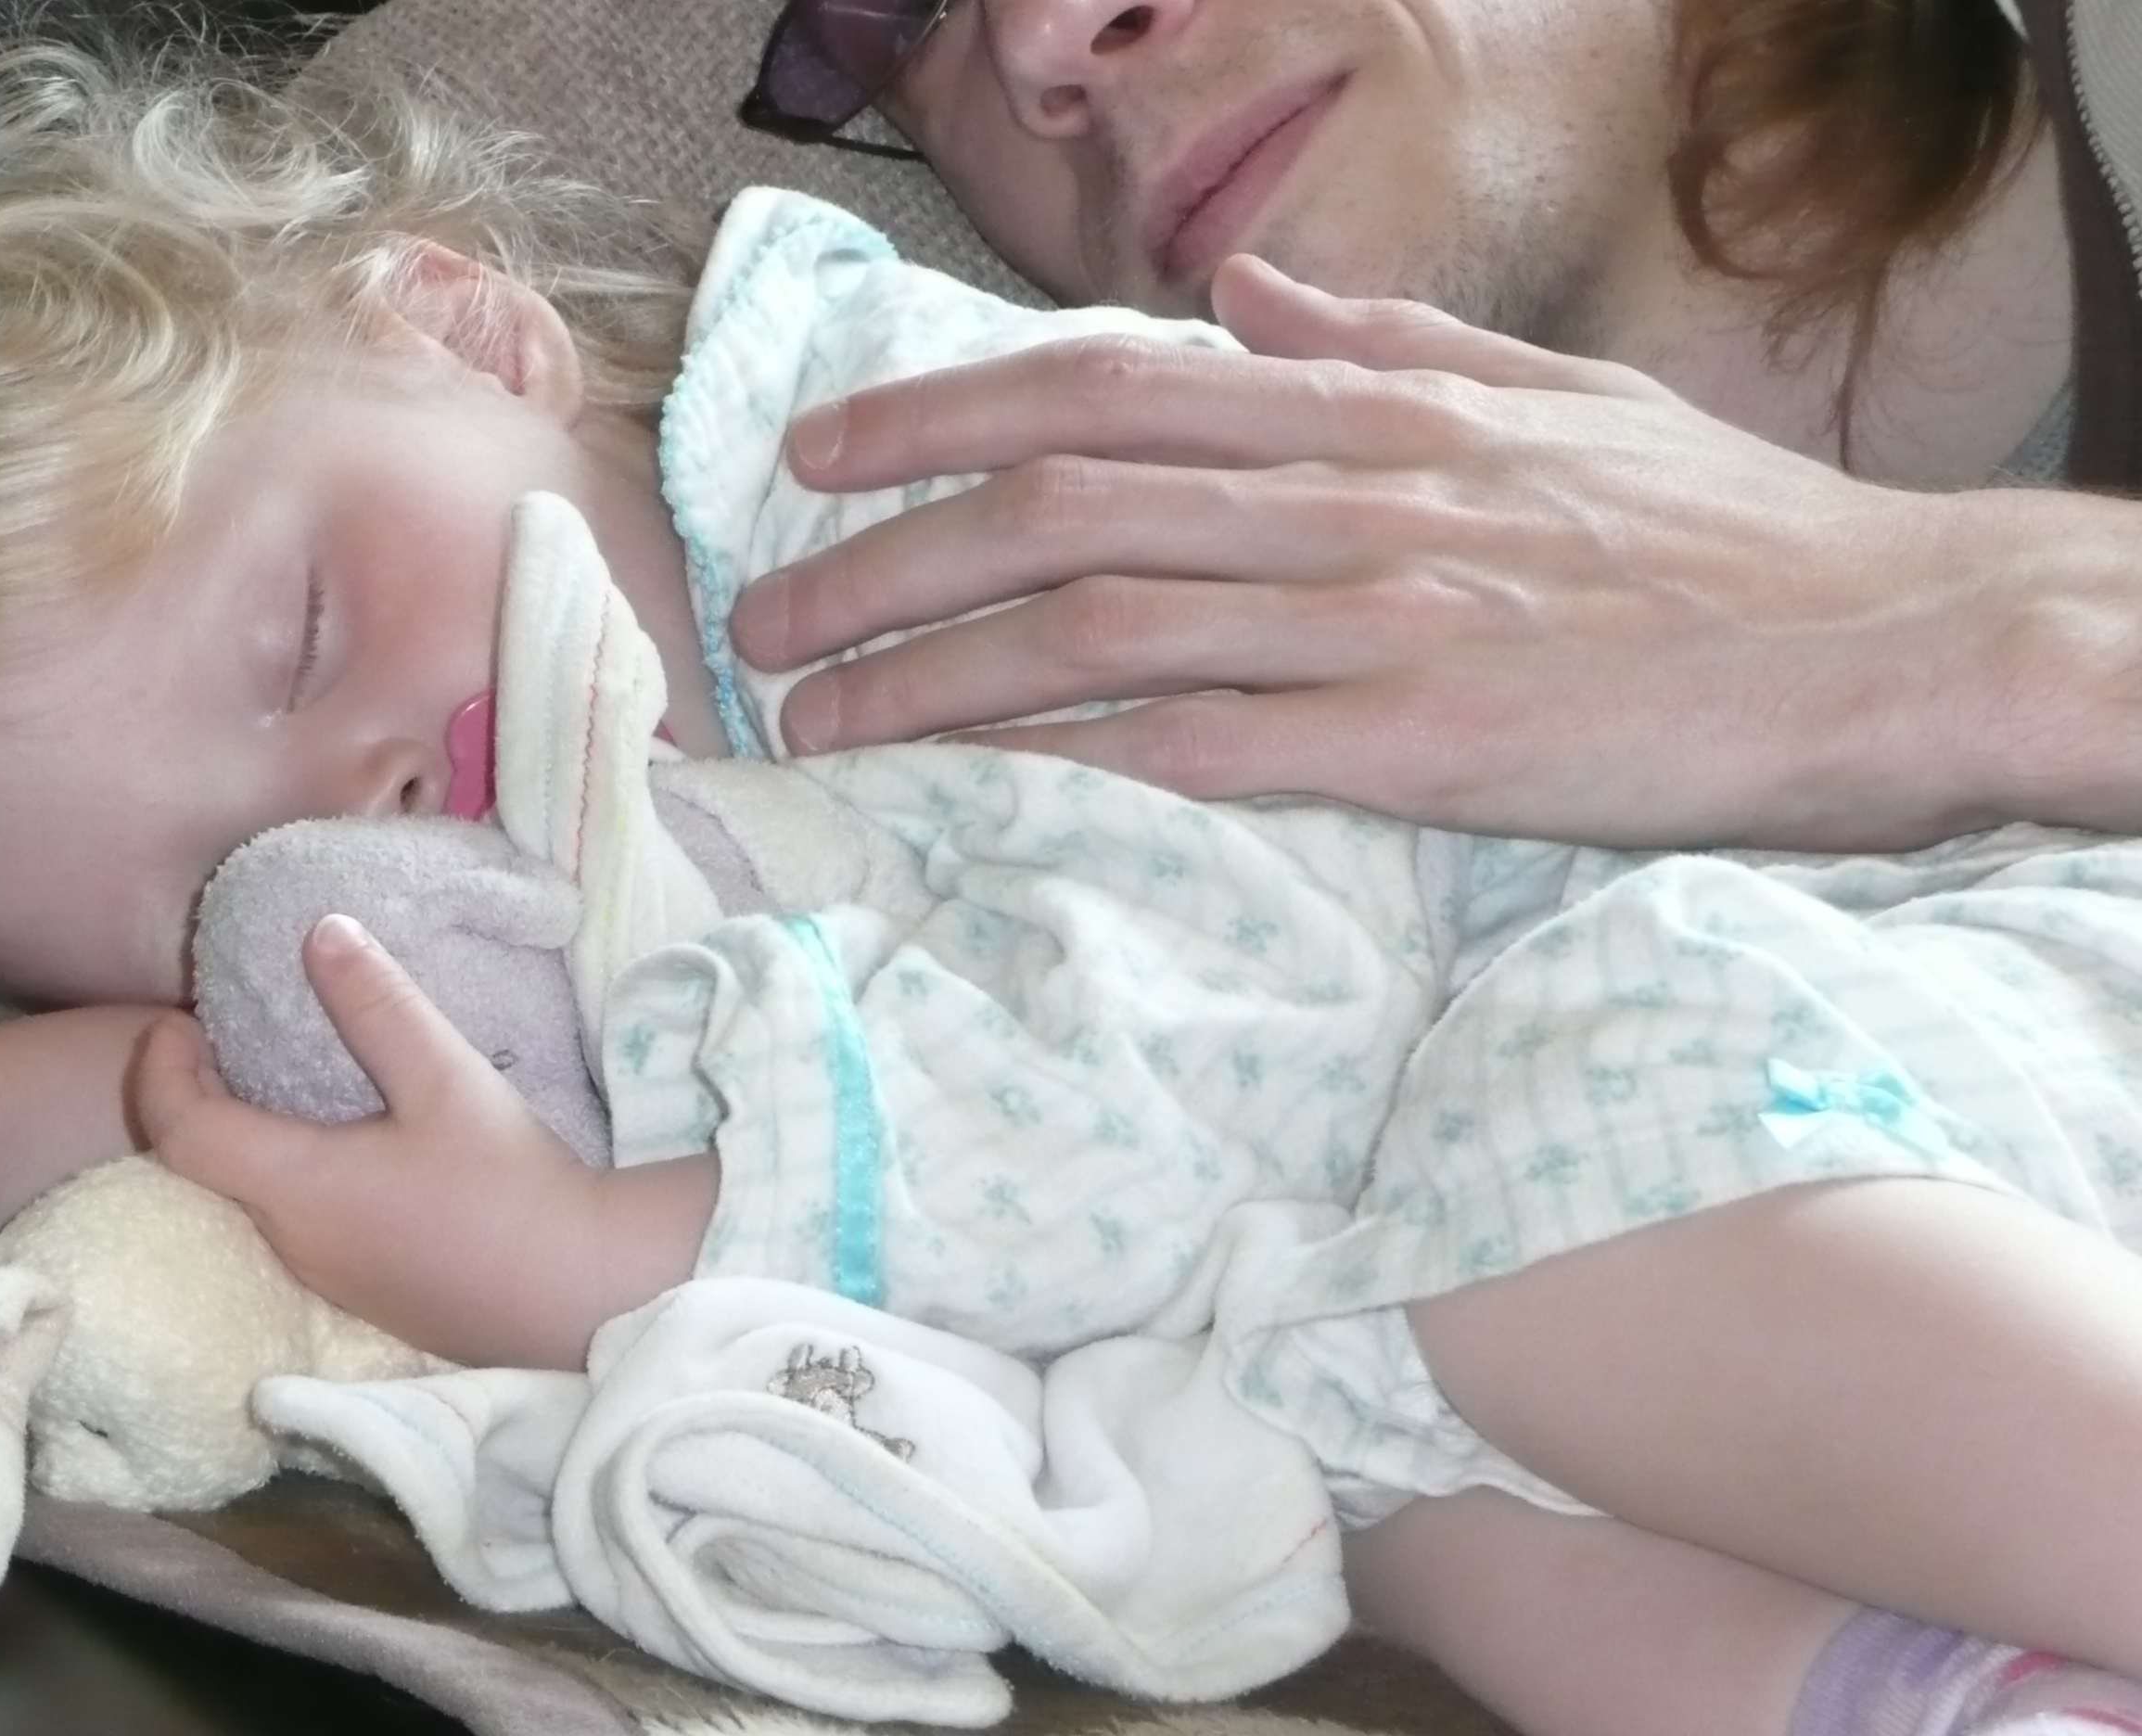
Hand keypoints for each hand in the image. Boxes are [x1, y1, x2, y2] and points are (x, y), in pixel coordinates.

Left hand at [132, 913, 711, 1369]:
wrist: (585, 1297)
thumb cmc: (511, 1187)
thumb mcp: (446, 1078)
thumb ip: (378, 1004)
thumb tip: (319, 931)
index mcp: (295, 1187)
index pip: (180, 1130)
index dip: (162, 1069)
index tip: (182, 1018)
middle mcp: (292, 1241)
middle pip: (205, 1167)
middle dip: (199, 1095)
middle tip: (226, 1034)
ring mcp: (329, 1277)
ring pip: (251, 1200)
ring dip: (247, 1137)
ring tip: (283, 1075)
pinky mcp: (368, 1294)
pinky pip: (297, 1225)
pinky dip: (290, 1173)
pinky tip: (347, 1141)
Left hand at [730, 254, 2140, 850]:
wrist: (1898, 633)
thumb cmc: (1725, 530)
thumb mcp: (1548, 392)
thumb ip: (1376, 340)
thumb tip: (1238, 287)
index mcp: (1372, 406)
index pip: (1103, 386)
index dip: (937, 409)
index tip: (819, 451)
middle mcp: (1350, 493)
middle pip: (1056, 501)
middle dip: (881, 552)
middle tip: (759, 609)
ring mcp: (1380, 615)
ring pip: (1094, 622)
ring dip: (928, 669)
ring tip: (809, 716)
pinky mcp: (1425, 740)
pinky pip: (1204, 744)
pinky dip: (1069, 757)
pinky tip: (971, 787)